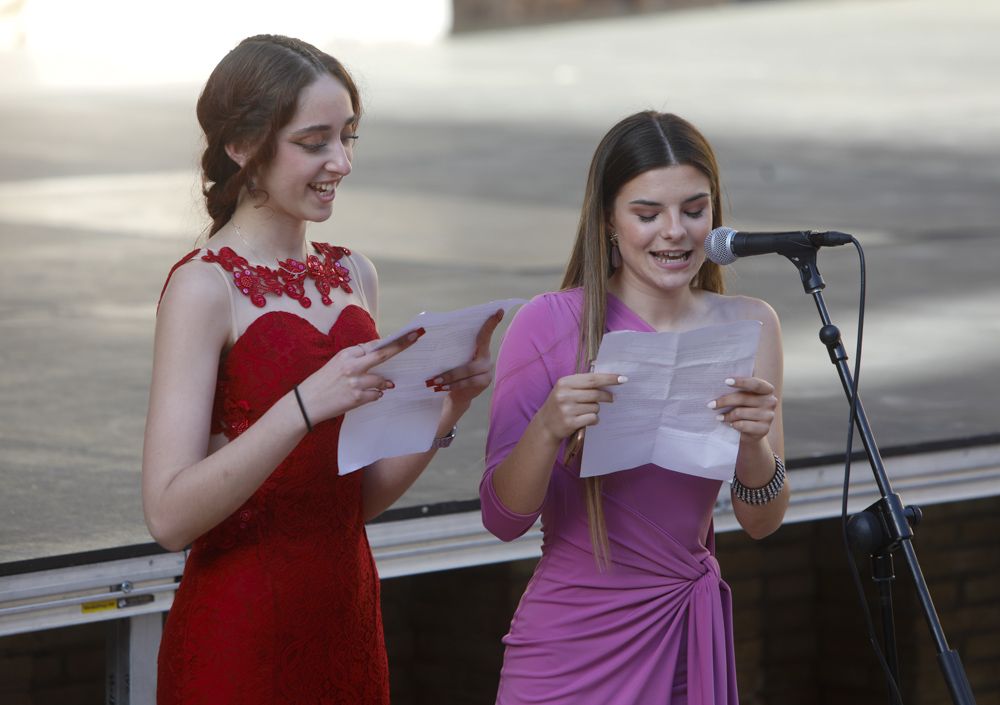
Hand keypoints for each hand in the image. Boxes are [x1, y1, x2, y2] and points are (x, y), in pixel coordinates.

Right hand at [299, 328, 425, 421]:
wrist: (306, 403)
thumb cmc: (321, 382)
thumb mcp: (336, 364)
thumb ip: (356, 358)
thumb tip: (378, 354)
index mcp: (346, 354)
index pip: (373, 345)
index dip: (391, 341)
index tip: (407, 335)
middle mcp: (351, 366)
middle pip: (382, 355)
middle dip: (400, 347)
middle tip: (414, 339)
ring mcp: (355, 382)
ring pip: (381, 380)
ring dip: (384, 383)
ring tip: (383, 385)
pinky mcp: (357, 398)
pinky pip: (376, 395)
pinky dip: (376, 394)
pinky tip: (369, 394)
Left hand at [425, 309, 504, 408]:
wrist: (458, 396)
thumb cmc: (453, 374)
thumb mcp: (453, 360)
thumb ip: (451, 349)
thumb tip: (426, 332)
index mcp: (480, 349)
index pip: (486, 334)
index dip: (492, 323)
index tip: (498, 310)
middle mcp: (486, 358)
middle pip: (471, 358)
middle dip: (454, 362)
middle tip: (437, 371)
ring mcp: (487, 371)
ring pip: (468, 370)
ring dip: (450, 376)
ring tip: (435, 382)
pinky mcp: (484, 383)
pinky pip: (468, 382)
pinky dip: (453, 385)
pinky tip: (442, 388)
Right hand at [537, 372, 624, 442]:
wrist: (545, 425)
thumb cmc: (560, 404)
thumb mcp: (566, 389)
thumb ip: (583, 384)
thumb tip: (608, 381)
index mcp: (564, 383)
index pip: (592, 379)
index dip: (608, 378)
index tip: (622, 378)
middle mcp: (564, 395)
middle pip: (595, 394)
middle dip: (607, 396)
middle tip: (613, 398)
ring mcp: (567, 410)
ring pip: (595, 407)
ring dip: (596, 409)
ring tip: (586, 411)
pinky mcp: (570, 423)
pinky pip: (593, 419)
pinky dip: (593, 419)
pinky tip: (585, 419)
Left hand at [709, 376, 777, 440]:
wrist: (749, 431)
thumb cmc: (743, 408)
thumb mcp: (742, 397)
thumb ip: (737, 388)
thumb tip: (723, 379)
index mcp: (767, 389)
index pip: (755, 383)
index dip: (741, 382)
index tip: (726, 381)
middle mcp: (770, 401)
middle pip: (743, 398)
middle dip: (724, 401)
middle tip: (710, 404)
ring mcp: (768, 416)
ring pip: (740, 412)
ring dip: (726, 415)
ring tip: (718, 417)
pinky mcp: (764, 429)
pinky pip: (742, 425)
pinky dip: (733, 424)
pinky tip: (729, 424)